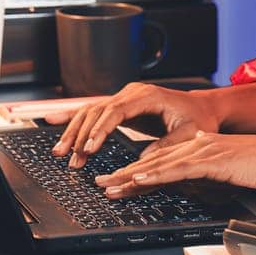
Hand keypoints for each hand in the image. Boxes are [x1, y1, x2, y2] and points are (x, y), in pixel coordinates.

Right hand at [47, 82, 220, 166]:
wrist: (202, 107)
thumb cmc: (198, 120)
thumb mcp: (190, 134)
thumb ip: (167, 146)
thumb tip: (142, 161)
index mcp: (147, 95)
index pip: (116, 110)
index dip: (100, 130)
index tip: (88, 148)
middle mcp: (132, 93)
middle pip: (97, 110)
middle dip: (80, 134)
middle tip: (68, 156)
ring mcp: (125, 97)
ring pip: (91, 111)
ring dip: (74, 131)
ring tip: (61, 153)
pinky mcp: (121, 106)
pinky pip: (94, 111)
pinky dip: (74, 119)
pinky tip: (53, 122)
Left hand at [94, 131, 255, 196]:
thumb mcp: (230, 176)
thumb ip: (206, 180)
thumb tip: (187, 190)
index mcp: (203, 147)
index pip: (163, 161)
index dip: (137, 172)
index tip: (116, 182)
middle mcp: (199, 145)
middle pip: (153, 161)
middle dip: (123, 174)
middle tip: (98, 183)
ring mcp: (206, 150)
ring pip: (159, 164)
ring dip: (130, 176)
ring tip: (106, 186)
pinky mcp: (214, 160)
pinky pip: (178, 169)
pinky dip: (155, 175)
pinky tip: (138, 181)